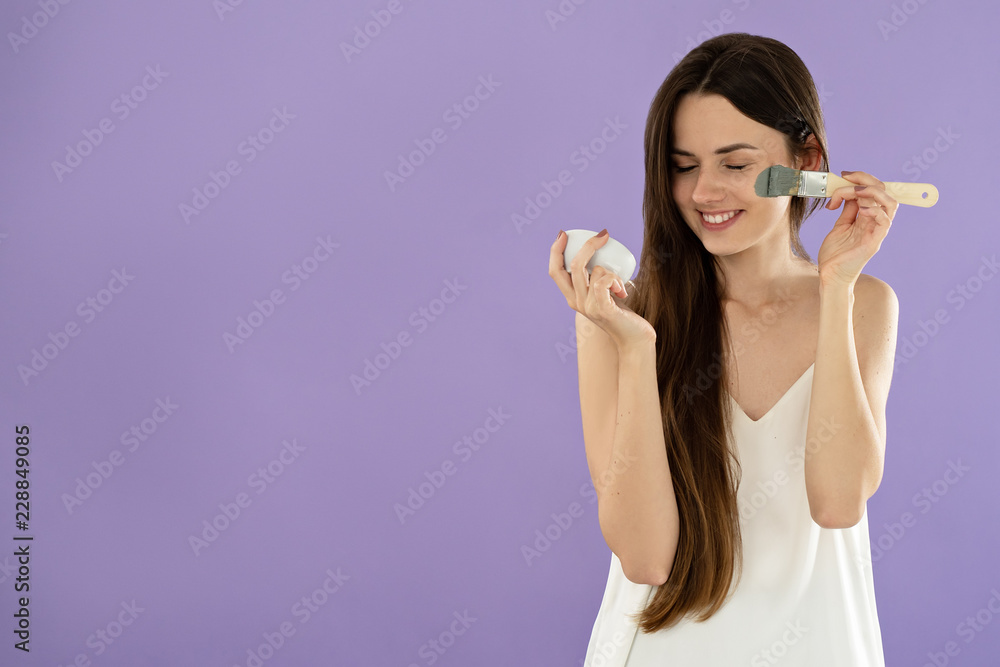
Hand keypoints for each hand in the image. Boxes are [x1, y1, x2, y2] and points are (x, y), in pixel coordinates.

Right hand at [548, 229, 655, 349]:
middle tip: (603, 234)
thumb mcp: (604, 295)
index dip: (555, 251)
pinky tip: (622, 291)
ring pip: (593, 271)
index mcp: (572, 297)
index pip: (555, 271)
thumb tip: (600, 251)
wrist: (634, 340)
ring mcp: (587, 307)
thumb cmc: (623, 315)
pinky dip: (614, 280)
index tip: (564, 234)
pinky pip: (602, 282)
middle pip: (571, 266)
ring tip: (620, 286)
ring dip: (612, 272)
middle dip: (587, 246)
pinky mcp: (601, 310)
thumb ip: (597, 280)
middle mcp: (575, 302)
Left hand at [818, 170, 897, 287]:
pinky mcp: (874, 242)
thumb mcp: (839, 227)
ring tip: (853, 193)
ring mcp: (876, 232)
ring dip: (872, 191)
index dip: (862, 179)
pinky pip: (885, 221)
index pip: (874, 190)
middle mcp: (875, 222)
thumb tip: (848, 193)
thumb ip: (847, 211)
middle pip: (883, 192)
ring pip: (890, 203)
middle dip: (865, 179)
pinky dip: (875, 210)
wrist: (829, 276)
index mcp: (867, 217)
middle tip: (845, 178)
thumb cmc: (834, 255)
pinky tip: (860, 210)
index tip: (844, 175)